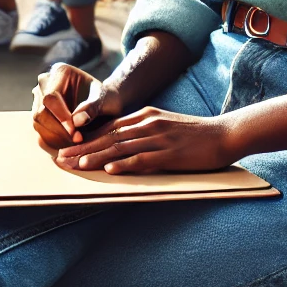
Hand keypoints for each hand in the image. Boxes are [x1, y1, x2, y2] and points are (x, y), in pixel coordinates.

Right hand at [31, 62, 122, 148]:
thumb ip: (93, 107)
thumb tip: (77, 121)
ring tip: (75, 146)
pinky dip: (52, 141)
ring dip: (55, 139)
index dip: (61, 118)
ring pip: (38, 123)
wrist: (104, 102)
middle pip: (40, 112)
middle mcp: (45, 83)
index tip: (76, 135)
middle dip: (58, 132)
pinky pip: (39, 130)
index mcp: (60, 72)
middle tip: (77, 143)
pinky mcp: (39, 112)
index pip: (51, 97)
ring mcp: (39, 97)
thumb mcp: (105, 100)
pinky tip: (68, 146)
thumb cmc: (106, 98)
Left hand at [56, 107, 236, 174]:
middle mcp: (147, 123)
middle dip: (82, 148)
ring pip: (120, 148)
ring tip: (76, 165)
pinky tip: (109, 170)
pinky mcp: (170, 153)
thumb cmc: (195, 134)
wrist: (224, 133)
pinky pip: (143, 159)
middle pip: (108, 137)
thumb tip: (122, 143)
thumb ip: (143, 130)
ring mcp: (158, 138)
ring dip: (96, 157)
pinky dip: (124, 165)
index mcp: (145, 116)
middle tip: (61, 158)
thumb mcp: (165, 125)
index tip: (67, 147)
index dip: (86, 138)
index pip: (108, 128)